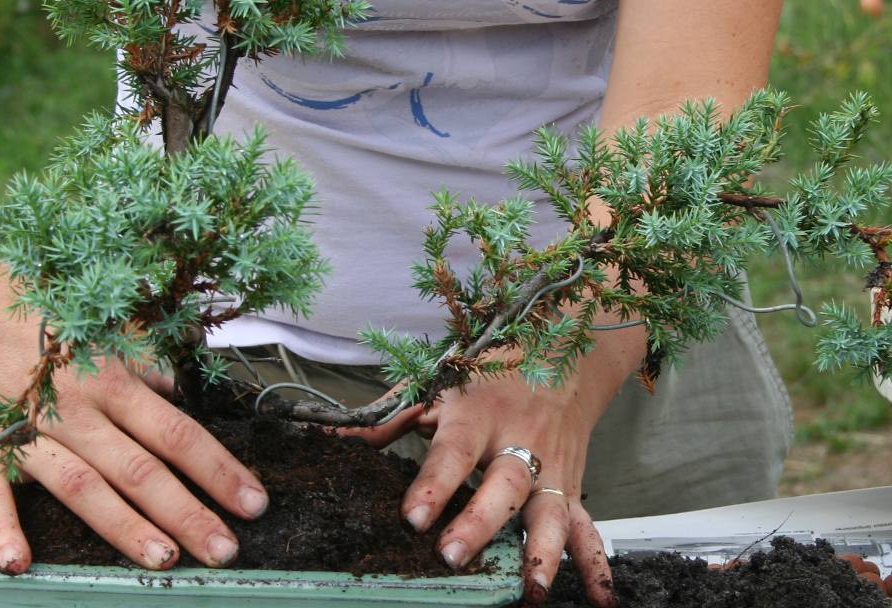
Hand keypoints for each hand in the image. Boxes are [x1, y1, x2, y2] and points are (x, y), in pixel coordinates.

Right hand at [0, 358, 268, 573]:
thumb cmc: (41, 321)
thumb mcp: (104, 332)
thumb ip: (143, 363)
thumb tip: (176, 391)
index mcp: (113, 381)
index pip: (179, 432)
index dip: (219, 469)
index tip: (254, 501)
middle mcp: (77, 411)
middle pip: (141, 469)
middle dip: (187, 511)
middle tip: (224, 549)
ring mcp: (27, 432)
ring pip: (82, 486)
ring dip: (123, 526)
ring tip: (163, 559)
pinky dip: (1, 526)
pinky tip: (19, 562)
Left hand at [342, 352, 619, 606]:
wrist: (567, 353)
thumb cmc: (493, 371)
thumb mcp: (441, 384)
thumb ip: (392, 417)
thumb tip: (337, 440)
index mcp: (478, 414)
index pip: (452, 451)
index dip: (433, 485)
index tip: (412, 517)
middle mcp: (518, 441)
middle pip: (503, 485)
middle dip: (480, 523)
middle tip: (452, 556)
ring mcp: (550, 467)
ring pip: (550, 511)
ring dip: (543, 552)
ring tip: (530, 590)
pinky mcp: (572, 486)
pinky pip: (587, 526)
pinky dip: (594, 564)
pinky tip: (599, 598)